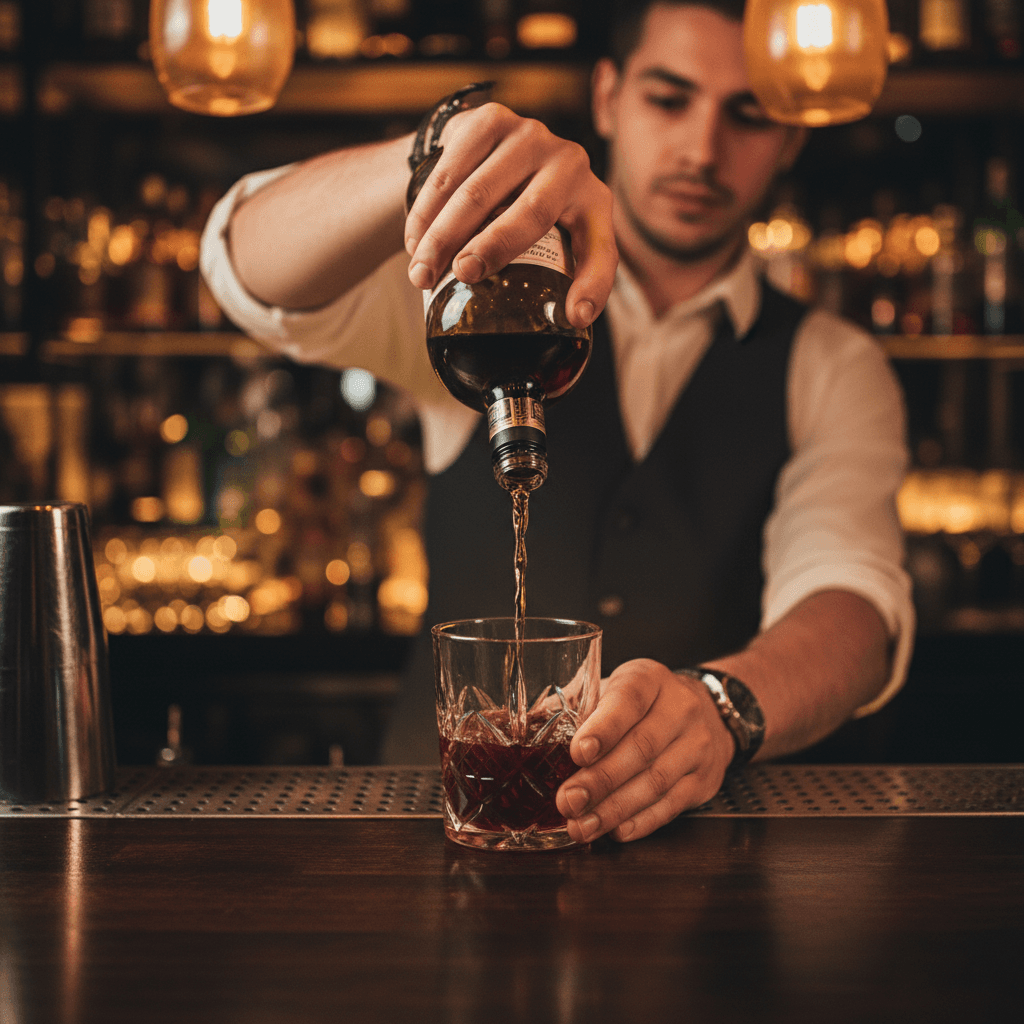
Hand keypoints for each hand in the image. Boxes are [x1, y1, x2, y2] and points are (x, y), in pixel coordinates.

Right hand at [403, 102, 616, 329]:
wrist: (492, 159)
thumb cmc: (524, 217)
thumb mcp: (555, 244)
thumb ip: (557, 278)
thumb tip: (561, 328)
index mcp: (595, 204)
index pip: (601, 249)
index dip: (592, 286)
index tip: (572, 317)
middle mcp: (571, 164)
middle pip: (532, 213)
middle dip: (491, 247)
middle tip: (460, 276)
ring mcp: (531, 136)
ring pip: (480, 191)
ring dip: (443, 235)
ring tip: (421, 272)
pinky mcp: (491, 120)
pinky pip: (451, 169)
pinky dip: (427, 209)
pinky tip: (415, 238)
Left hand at [555, 659, 734, 842]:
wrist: (706, 712)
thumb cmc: (643, 703)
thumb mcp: (613, 689)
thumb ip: (575, 707)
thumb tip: (521, 730)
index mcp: (649, 679)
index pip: (629, 700)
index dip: (604, 728)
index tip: (578, 752)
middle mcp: (680, 708)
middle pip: (641, 748)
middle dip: (601, 780)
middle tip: (568, 800)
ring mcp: (697, 745)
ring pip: (656, 782)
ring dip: (615, 809)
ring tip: (582, 826)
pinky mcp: (704, 780)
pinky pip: (672, 806)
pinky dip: (642, 822)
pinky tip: (616, 831)